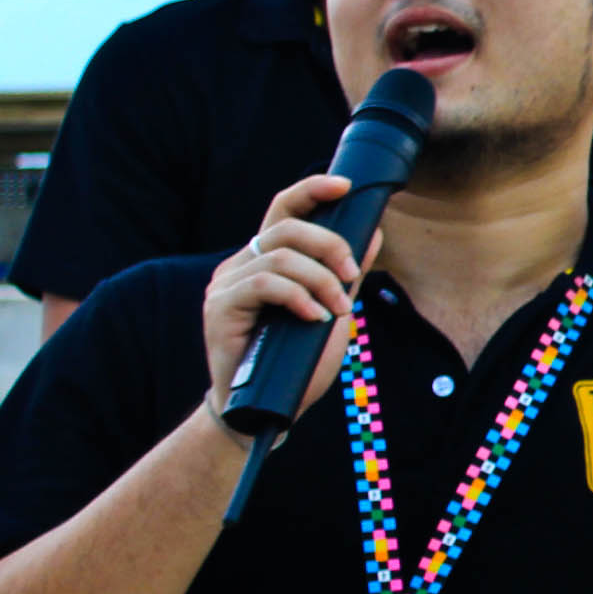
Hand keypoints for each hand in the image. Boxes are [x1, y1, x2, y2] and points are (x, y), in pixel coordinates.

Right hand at [201, 173, 377, 421]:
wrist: (265, 407)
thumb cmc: (296, 360)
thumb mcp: (332, 310)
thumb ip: (346, 274)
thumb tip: (374, 233)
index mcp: (266, 258)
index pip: (283, 208)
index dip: (312, 189)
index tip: (346, 185)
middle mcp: (241, 263)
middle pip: (286, 226)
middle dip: (329, 244)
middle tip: (352, 273)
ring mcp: (225, 283)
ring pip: (281, 257)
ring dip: (320, 281)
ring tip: (336, 310)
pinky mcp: (218, 306)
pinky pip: (264, 284)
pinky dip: (298, 297)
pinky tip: (313, 317)